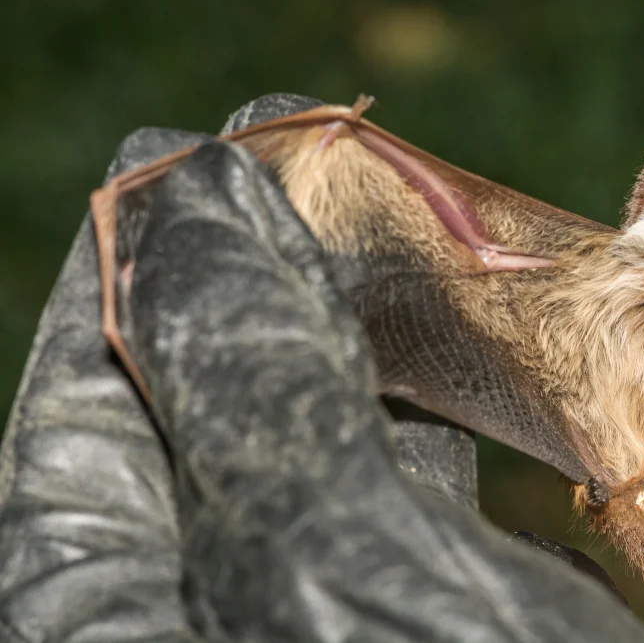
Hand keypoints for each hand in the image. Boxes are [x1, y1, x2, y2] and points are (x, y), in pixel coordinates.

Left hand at [0, 96, 643, 641]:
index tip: (178, 155)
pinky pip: (388, 517)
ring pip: (304, 464)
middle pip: (196, 432)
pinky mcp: (415, 637)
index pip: (88, 430)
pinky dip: (418, 432)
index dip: (130, 279)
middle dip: (249, 291)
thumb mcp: (336, 586)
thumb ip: (260, 403)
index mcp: (119, 642)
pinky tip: (449, 376)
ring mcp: (316, 635)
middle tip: (307, 163)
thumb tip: (201, 202)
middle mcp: (207, 637)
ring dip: (346, 347)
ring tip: (388, 236)